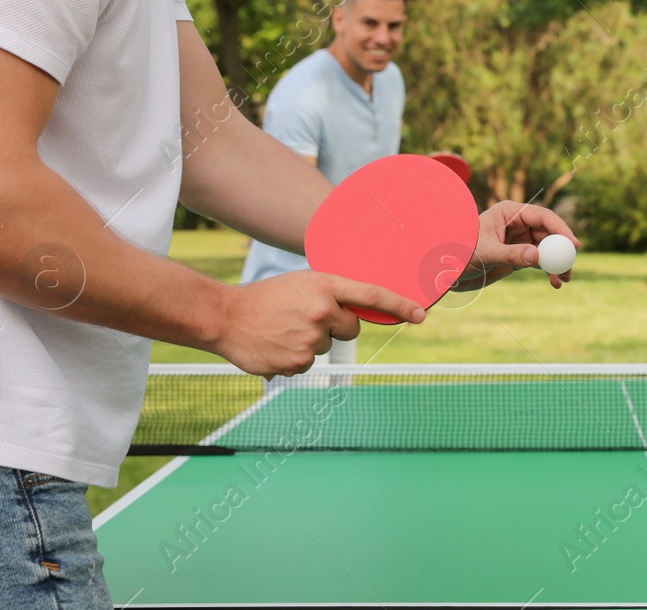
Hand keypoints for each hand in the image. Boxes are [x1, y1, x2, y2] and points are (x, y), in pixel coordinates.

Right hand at [213, 271, 423, 376]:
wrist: (225, 317)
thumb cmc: (266, 298)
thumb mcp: (302, 284)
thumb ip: (331, 295)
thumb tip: (359, 312)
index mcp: (324, 286)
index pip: (372, 295)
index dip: (399, 305)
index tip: (421, 314)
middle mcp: (321, 311)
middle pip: (352, 327)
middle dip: (337, 324)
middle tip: (308, 317)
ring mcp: (310, 339)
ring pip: (327, 346)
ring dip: (312, 340)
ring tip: (284, 328)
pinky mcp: (298, 362)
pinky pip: (310, 363)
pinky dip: (296, 357)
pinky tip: (277, 344)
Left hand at [454, 201, 578, 290]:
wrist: (445, 271)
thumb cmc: (459, 252)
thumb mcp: (485, 253)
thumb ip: (511, 255)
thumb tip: (537, 256)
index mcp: (510, 213)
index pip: (542, 217)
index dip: (560, 229)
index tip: (573, 245)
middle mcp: (517, 224)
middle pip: (549, 233)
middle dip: (561, 250)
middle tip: (570, 266)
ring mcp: (519, 241)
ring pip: (547, 249)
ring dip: (557, 263)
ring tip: (565, 279)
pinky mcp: (518, 256)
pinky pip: (540, 261)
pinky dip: (549, 271)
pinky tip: (555, 283)